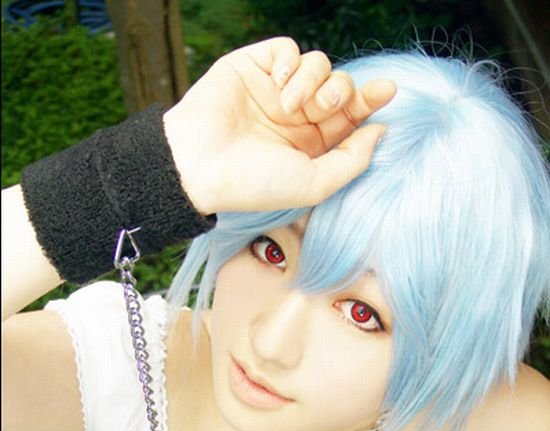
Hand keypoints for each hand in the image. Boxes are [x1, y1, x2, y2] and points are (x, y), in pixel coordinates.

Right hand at [163, 37, 395, 214]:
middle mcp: (296, 117)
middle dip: (341, 92)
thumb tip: (380, 131)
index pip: (350, 117)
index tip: (387, 91)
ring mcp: (275, 91)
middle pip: (339, 86)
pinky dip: (288, 61)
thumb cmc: (255, 183)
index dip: (370, 102)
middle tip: (324, 106)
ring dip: (312, 80)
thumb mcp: (314, 184)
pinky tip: (276, 83)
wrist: (200, 165)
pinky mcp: (253, 67)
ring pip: (318, 64)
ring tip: (289, 104)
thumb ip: (352, 160)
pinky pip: (287, 49)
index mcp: (311, 145)